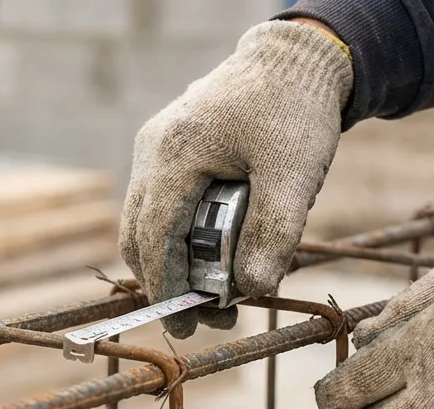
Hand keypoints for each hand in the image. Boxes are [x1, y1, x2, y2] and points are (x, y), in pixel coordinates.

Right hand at [121, 20, 351, 337]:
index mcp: (176, 154)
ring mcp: (156, 147)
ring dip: (172, 259)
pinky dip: (179, 233)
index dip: (166, 286)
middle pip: (138, 234)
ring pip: (146, 220)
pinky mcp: (169, 148)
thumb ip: (274, 233)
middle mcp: (153, 150)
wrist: (295, 59)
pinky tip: (214, 250)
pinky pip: (161, 201)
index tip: (185, 324)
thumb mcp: (294, 176)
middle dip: (164, 281)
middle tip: (201, 319)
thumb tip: (252, 290)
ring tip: (214, 291)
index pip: (155, 236)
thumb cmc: (295, 111)